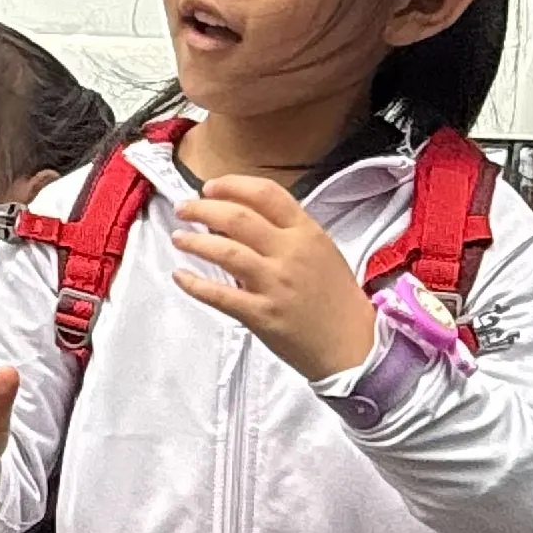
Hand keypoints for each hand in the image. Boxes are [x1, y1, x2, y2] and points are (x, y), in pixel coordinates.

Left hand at [172, 173, 378, 379]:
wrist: (353, 346)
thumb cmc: (337, 300)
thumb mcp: (323, 252)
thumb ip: (288, 233)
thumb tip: (244, 218)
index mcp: (307, 233)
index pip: (266, 194)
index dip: (232, 185)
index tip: (210, 187)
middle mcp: (290, 253)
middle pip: (238, 217)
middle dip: (202, 209)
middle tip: (184, 209)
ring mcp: (275, 284)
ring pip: (225, 251)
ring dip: (195, 241)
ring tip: (178, 237)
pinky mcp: (262, 315)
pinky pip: (219, 295)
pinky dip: (195, 284)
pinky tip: (180, 276)